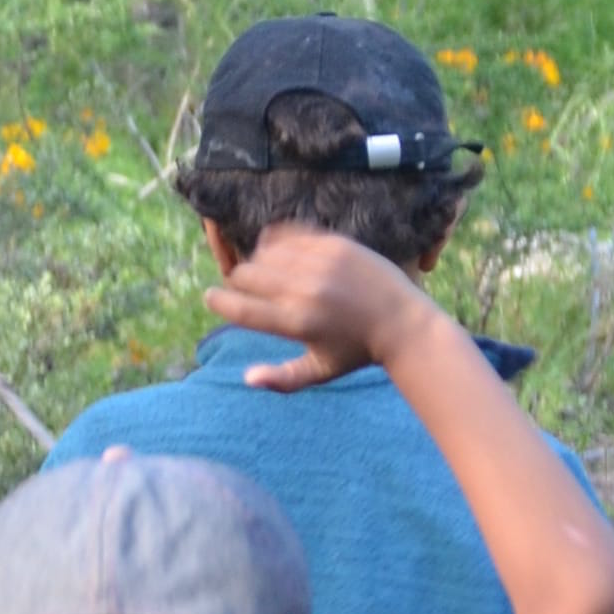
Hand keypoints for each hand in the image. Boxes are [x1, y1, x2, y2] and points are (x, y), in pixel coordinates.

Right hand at [206, 225, 436, 392]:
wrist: (403, 322)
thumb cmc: (357, 351)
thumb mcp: (320, 372)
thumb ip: (282, 379)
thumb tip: (247, 379)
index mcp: (297, 323)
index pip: (241, 309)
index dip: (219, 302)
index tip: (211, 298)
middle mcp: (304, 290)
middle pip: (246, 275)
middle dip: (238, 281)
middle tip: (245, 287)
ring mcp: (320, 263)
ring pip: (265, 252)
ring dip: (258, 262)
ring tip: (267, 273)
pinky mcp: (334, 244)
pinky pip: (289, 234)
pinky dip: (278, 243)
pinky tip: (279, 252)